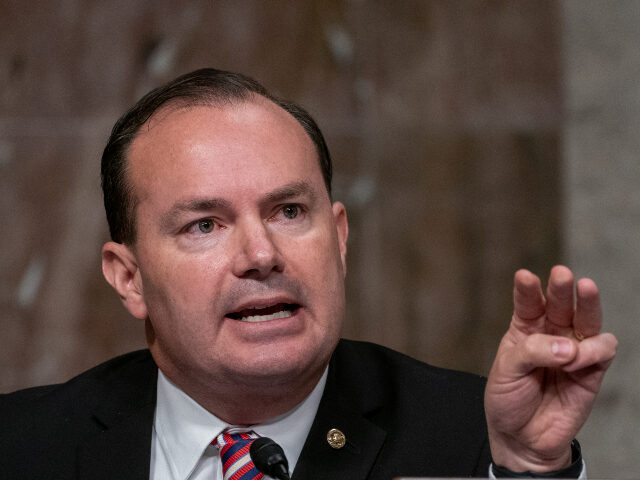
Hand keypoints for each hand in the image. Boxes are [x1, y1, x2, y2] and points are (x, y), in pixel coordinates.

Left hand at [484, 265, 616, 471]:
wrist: (522, 439)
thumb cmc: (508, 400)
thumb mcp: (507, 372)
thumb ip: (533, 352)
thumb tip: (568, 347)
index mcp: (524, 330)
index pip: (528, 302)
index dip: (528, 289)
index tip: (525, 276)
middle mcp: (551, 335)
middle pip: (561, 304)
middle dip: (562, 288)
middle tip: (562, 274)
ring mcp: (573, 351)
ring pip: (588, 320)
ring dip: (587, 308)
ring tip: (574, 328)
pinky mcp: (592, 371)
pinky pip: (604, 350)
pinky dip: (594, 349)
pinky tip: (577, 358)